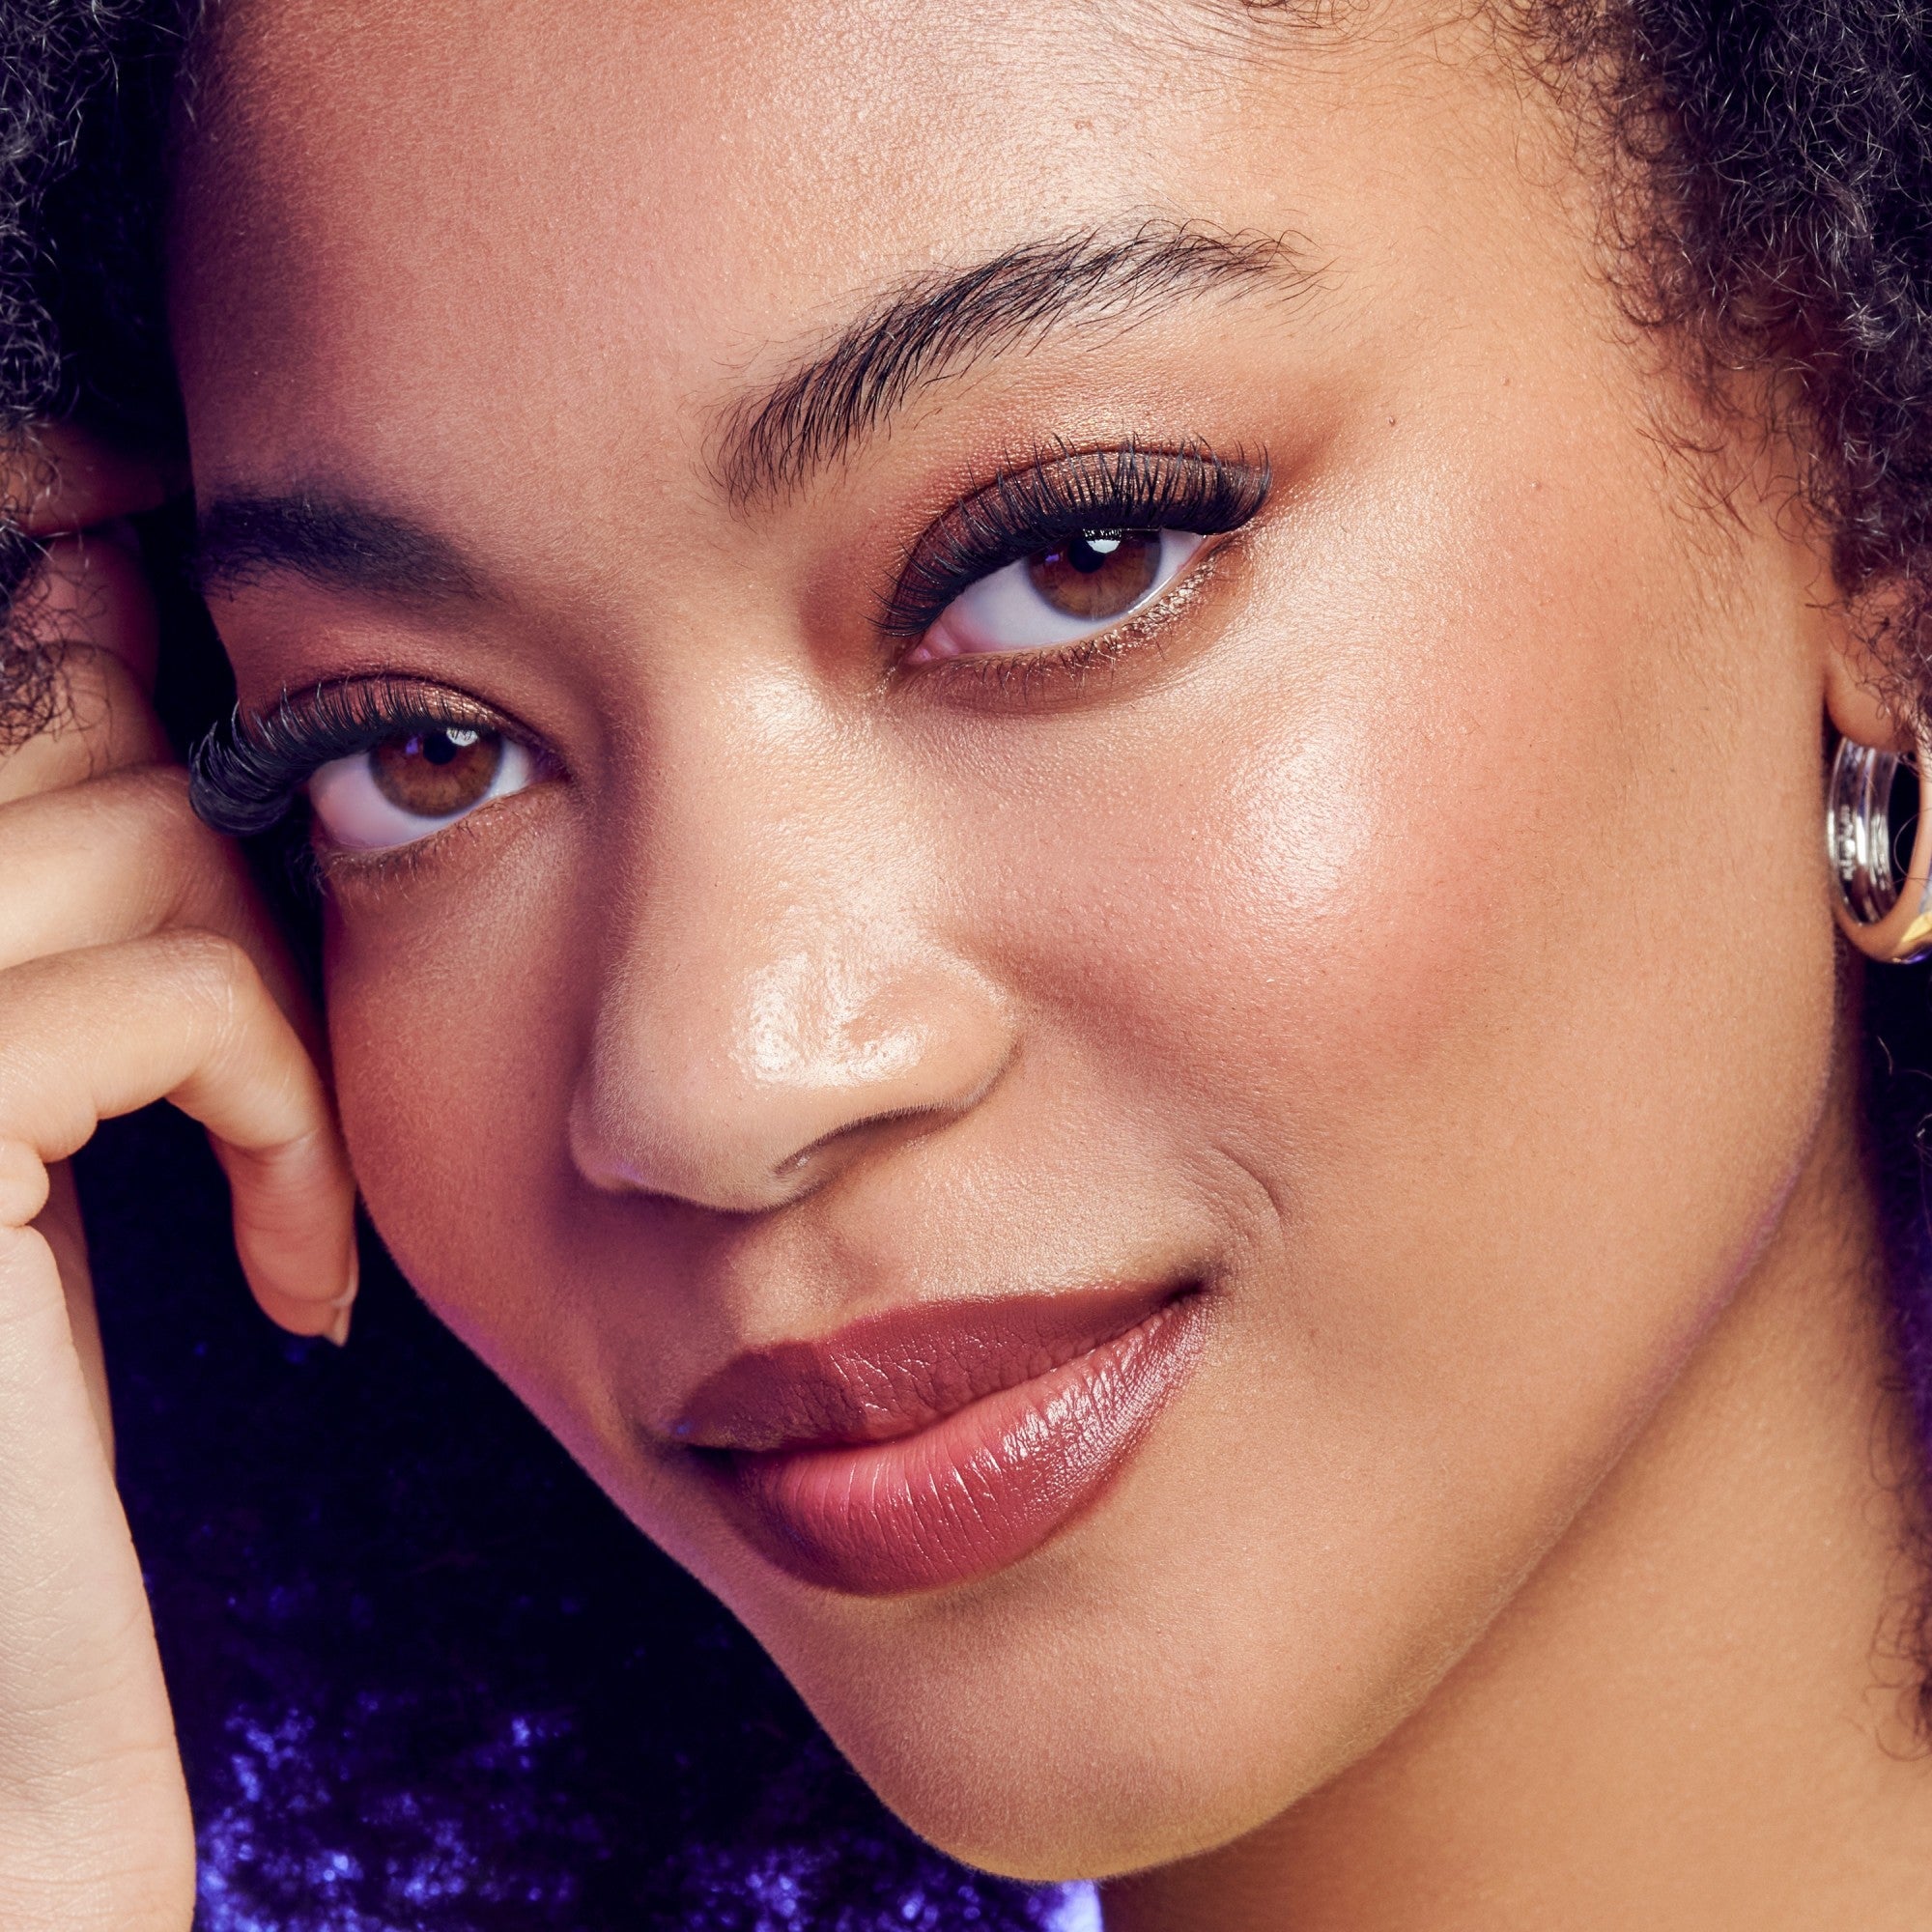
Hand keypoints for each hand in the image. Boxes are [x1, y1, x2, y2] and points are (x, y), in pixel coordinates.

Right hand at [0, 426, 356, 1930]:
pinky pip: (177, 989)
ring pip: (144, 830)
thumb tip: (150, 674)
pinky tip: (289, 1278)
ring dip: (276, 1003)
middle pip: (61, 707)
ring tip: (285, 1182)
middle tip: (286, 992)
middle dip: (225, 801)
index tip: (186, 529)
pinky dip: (283, 1118)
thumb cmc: (16, 1423)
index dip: (73, 540)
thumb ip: (51, 907)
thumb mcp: (28, 1117)